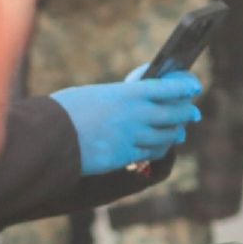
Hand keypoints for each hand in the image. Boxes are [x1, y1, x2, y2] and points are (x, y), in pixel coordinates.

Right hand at [50, 69, 202, 175]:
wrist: (48, 138)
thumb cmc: (64, 112)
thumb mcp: (95, 96)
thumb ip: (120, 100)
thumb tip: (139, 105)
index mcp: (126, 94)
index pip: (165, 89)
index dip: (183, 88)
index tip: (195, 87)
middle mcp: (135, 115)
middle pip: (173, 115)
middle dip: (187, 113)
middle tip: (193, 113)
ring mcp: (132, 137)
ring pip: (166, 137)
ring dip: (175, 133)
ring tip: (179, 131)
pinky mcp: (125, 156)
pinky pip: (151, 153)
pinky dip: (159, 149)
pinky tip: (160, 147)